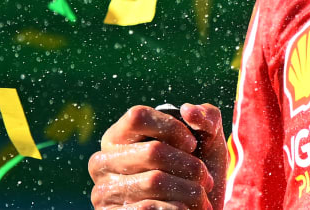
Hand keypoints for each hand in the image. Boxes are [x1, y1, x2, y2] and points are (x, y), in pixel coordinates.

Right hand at [89, 103, 227, 209]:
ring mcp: (104, 192)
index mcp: (118, 137)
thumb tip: (188, 109)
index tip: (192, 144)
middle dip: (190, 165)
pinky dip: (177, 208)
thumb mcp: (207, 142)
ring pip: (155, 181)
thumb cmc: (194, 173)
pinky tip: (184, 209)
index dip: (170, 127)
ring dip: (190, 190)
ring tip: (201, 196)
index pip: (137, 117)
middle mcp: (102, 163)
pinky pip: (150, 208)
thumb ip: (206, 118)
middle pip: (153, 151)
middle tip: (206, 178)